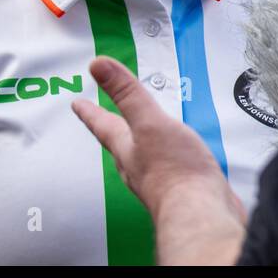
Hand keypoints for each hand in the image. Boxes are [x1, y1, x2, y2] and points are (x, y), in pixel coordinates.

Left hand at [73, 56, 247, 264]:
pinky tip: (178, 155)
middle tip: (105, 119)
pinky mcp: (181, 185)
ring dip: (140, 142)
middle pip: (120, 142)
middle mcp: (139, 164)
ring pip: (143, 155)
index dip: (91, 111)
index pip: (103, 124)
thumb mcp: (149, 122)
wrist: (199, 211)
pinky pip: (169, 165)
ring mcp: (159, 177)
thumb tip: (99, 66)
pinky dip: (168, 154)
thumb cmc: (174, 172)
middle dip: (113, 128)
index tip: (78, 103)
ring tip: (141, 134)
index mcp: (127, 147)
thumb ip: (127, 94)